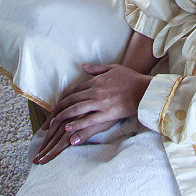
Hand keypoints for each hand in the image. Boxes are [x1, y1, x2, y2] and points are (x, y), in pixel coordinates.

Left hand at [32, 63, 150, 163]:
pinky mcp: (107, 113)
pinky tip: (69, 129)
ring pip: (78, 109)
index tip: (58, 103)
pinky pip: (89, 119)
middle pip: (73, 99)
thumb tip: (82, 66)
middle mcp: (96, 91)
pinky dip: (78, 124)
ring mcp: (101, 102)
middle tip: (51, 114)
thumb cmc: (131, 79)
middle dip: (60, 107)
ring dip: (65, 115)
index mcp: (97, 81)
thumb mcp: (113, 68)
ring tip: (55, 122)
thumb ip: (96, 68)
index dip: (65, 97)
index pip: (76, 89)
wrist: (145, 90)